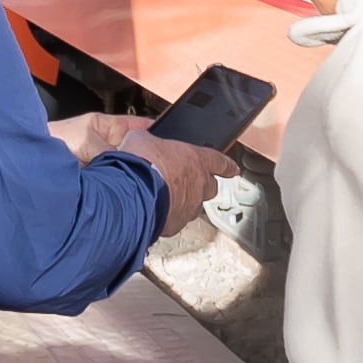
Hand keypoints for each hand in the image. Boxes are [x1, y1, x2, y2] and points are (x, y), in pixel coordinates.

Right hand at [44, 114, 231, 221]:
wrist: (130, 196)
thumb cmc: (141, 165)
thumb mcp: (142, 139)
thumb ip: (149, 140)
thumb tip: (141, 138)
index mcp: (196, 160)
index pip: (220, 161)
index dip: (226, 165)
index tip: (232, 169)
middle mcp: (198, 185)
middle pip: (210, 187)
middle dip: (202, 185)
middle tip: (189, 183)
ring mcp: (189, 207)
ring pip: (193, 206)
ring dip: (183, 201)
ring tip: (167, 197)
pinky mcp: (175, 224)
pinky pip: (176, 219)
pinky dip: (168, 215)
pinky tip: (155, 211)